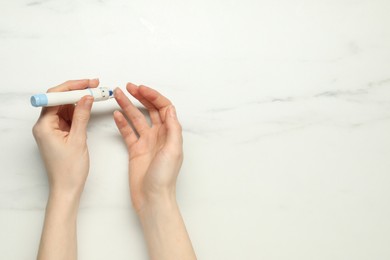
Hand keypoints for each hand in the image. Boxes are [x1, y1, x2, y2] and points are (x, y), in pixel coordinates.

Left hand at [33, 79, 97, 196]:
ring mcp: (52, 129)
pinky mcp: (59, 133)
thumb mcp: (78, 140)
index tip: (88, 84)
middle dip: (77, 91)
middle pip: (59, 100)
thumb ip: (82, 116)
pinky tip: (89, 106)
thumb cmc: (69, 170)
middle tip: (95, 86)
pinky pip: (68, 116)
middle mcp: (45, 125)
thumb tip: (87, 97)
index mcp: (44, 126)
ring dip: (79, 100)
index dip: (72, 87)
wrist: (67, 188)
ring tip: (96, 94)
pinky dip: (79, 110)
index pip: (55, 98)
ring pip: (65, 107)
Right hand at [113, 83, 182, 213]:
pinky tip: (116, 114)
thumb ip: (172, 129)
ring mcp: (146, 142)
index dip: (154, 96)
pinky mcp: (135, 150)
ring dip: (128, 106)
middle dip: (140, 97)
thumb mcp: (173, 150)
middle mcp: (159, 135)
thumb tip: (170, 109)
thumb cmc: (164, 177)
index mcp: (170, 134)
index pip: (164, 108)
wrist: (152, 197)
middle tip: (128, 87)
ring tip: (117, 94)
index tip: (141, 89)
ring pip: (137, 118)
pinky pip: (128, 132)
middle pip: (150, 110)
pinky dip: (122, 122)